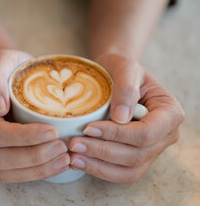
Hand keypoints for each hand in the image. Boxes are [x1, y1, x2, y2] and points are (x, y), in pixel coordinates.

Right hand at [0, 49, 69, 182]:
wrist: (5, 73)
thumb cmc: (6, 65)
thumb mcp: (1, 60)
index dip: (23, 137)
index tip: (52, 132)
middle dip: (32, 156)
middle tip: (62, 148)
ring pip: (3, 170)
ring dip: (35, 169)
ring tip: (63, 160)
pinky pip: (9, 173)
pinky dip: (33, 173)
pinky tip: (55, 166)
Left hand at [69, 54, 184, 183]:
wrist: (114, 74)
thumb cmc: (121, 69)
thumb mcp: (124, 68)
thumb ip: (126, 88)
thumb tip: (121, 117)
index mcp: (169, 113)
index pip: (146, 132)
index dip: (117, 134)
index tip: (88, 128)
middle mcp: (165, 135)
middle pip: (136, 154)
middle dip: (102, 151)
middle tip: (73, 144)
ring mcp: (152, 150)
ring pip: (129, 170)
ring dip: (99, 166)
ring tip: (72, 157)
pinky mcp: (136, 158)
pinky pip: (121, 173)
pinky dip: (99, 170)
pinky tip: (78, 161)